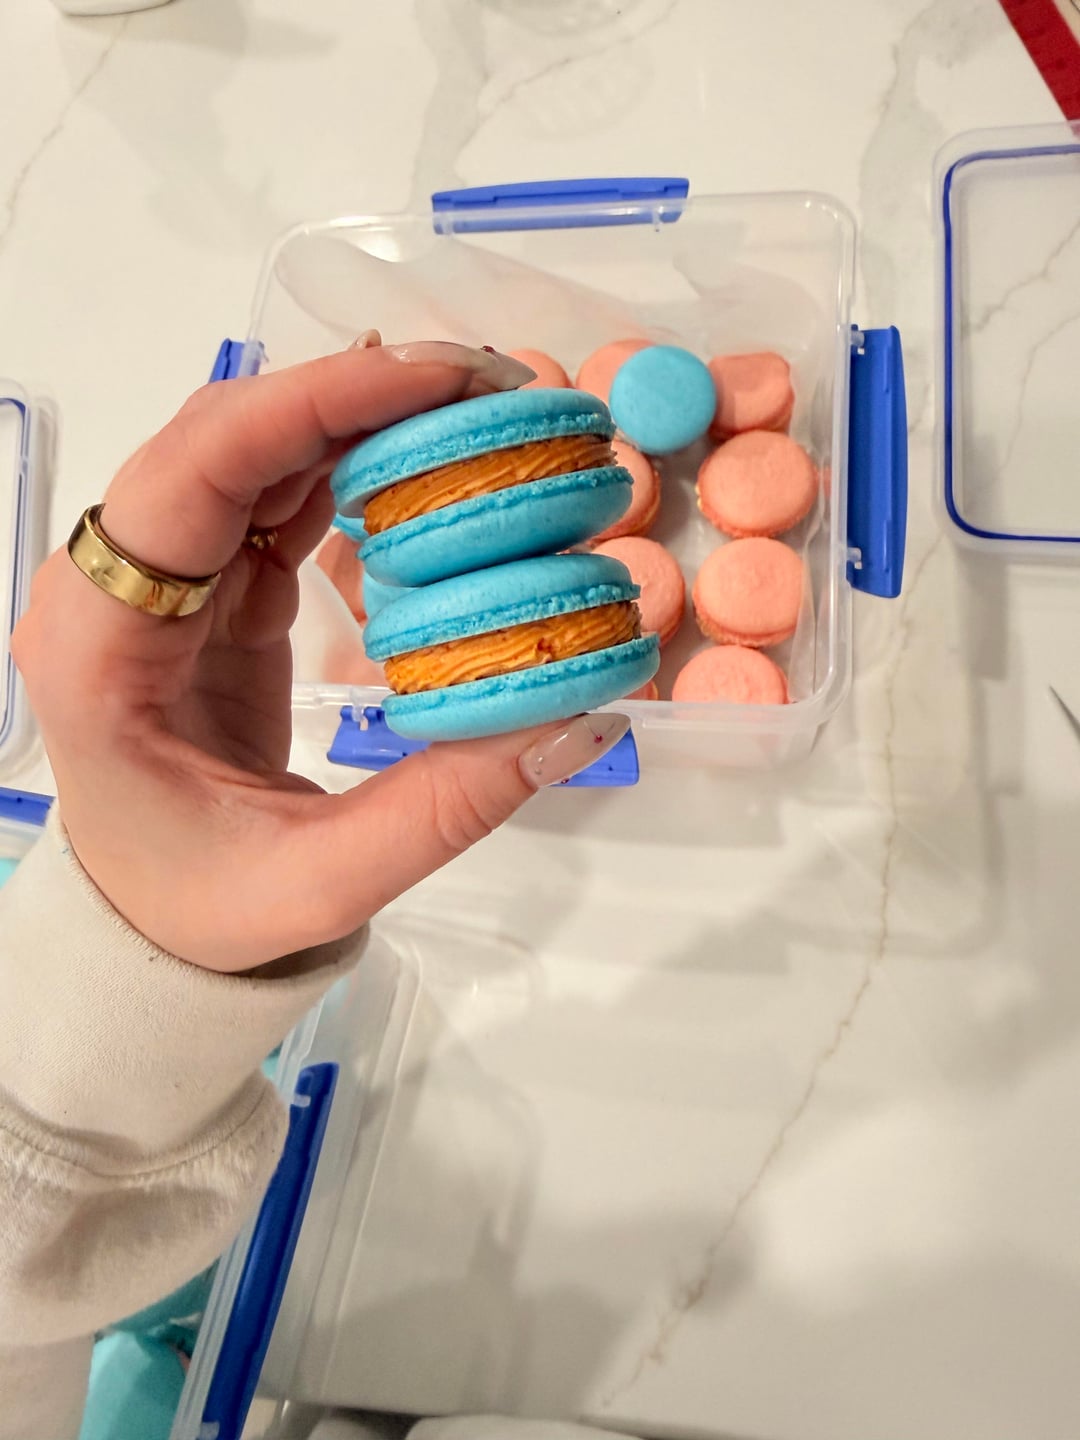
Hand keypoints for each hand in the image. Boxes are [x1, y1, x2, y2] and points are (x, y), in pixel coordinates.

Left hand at [14, 343, 628, 970]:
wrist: (149, 922)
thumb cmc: (202, 908)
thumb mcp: (323, 880)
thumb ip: (447, 807)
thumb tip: (574, 715)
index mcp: (102, 651)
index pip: (191, 477)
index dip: (309, 406)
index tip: (431, 380)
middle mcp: (112, 592)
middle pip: (219, 437)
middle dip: (350, 391)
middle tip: (484, 381)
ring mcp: (159, 582)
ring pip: (247, 448)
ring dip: (356, 414)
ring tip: (473, 403)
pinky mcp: (209, 589)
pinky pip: (272, 492)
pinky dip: (347, 460)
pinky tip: (420, 447)